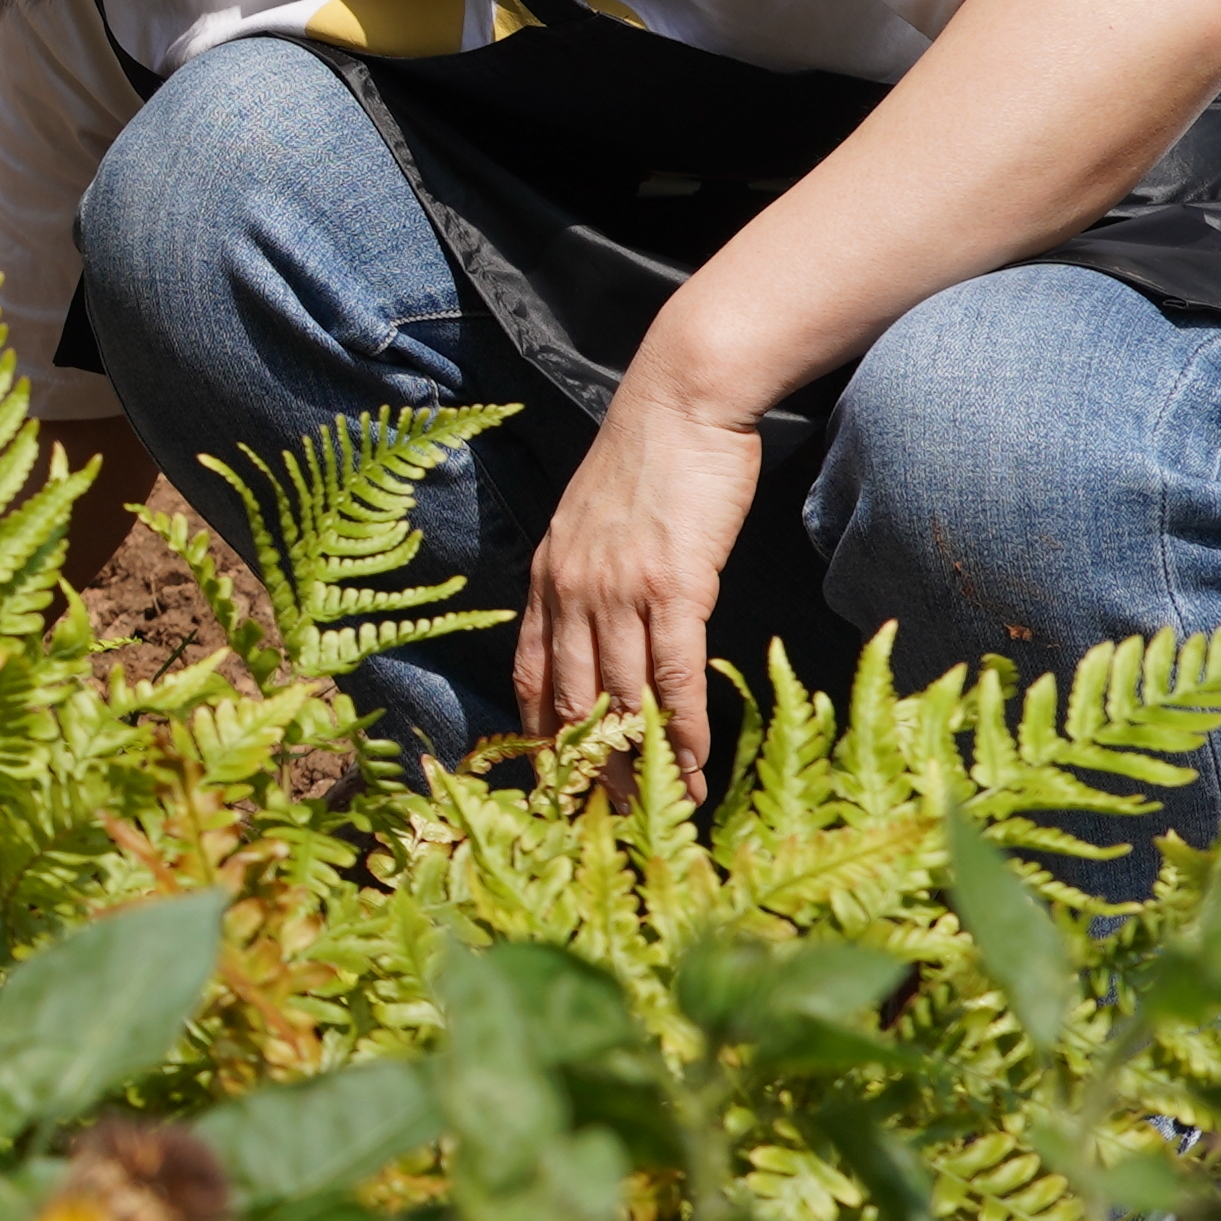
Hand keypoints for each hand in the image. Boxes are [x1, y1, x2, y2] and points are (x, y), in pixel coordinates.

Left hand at [518, 377, 764, 786]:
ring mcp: (617, 591)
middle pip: (569, 701)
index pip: (526, 675)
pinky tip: (693, 765)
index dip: (539, 735)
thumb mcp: (591, 520)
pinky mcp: (674, 586)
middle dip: (585, 767)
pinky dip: (680, 728)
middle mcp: (570, 592)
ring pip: (619, 699)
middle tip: (602, 821)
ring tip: (656, 812)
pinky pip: (671, 675)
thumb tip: (594, 623)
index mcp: (547, 578)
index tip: (552, 782)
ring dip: (638, 762)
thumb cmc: (648, 456)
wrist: (683, 398)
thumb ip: (583, 574)